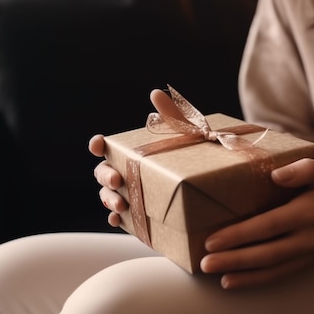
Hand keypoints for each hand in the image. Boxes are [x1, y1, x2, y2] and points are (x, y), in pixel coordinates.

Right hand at [88, 88, 186, 226]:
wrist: (215, 192)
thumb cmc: (194, 159)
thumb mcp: (187, 137)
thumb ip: (173, 117)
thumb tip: (156, 92)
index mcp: (134, 154)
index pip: (108, 147)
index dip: (98, 145)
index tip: (98, 144)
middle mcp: (127, 173)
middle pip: (103, 172)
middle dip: (105, 175)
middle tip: (118, 179)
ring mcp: (131, 196)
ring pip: (108, 197)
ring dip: (109, 199)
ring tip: (121, 205)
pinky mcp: (139, 217)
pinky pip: (120, 221)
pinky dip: (116, 220)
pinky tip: (119, 220)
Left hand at [200, 158, 313, 288]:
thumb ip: (303, 169)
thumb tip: (275, 175)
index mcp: (307, 212)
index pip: (268, 226)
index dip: (240, 235)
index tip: (213, 239)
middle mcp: (306, 238)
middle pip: (265, 252)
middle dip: (233, 258)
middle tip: (204, 262)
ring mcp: (305, 254)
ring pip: (269, 268)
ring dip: (240, 272)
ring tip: (213, 274)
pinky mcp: (304, 264)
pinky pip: (277, 275)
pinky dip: (253, 281)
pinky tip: (231, 281)